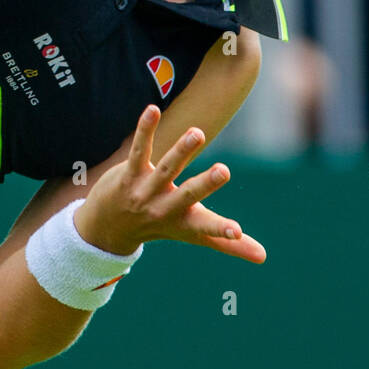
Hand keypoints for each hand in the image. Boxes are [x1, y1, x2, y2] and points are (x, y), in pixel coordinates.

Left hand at [75, 104, 266, 263]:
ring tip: (198, 133)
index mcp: (184, 222)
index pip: (205, 227)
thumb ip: (227, 243)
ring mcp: (145, 190)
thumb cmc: (160, 226)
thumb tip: (263, 258)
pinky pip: (139, 149)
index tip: (236, 232)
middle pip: (186, 195)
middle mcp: (164, 208)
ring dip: (181, 151)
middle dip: (205, 185)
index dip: (221, 229)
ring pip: (165, 168)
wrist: (106, 228)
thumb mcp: (193, 233)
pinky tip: (152, 110)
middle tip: (225, 171)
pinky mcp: (129, 172)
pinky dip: (145, 130)